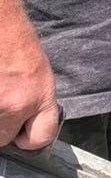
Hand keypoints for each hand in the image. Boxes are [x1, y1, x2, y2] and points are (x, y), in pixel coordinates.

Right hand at [0, 6, 58, 150]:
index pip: (40, 139)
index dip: (28, 137)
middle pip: (3, 139)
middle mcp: (15, 103)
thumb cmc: (14, 38)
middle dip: (1, 127)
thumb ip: (32, 101)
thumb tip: (23, 121)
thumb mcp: (36, 72)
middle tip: (1, 101)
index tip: (21, 130)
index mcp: (39, 95)